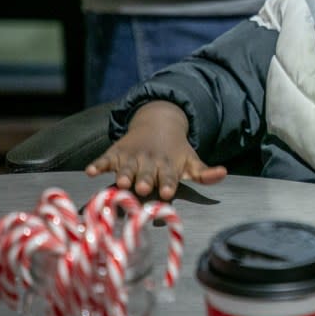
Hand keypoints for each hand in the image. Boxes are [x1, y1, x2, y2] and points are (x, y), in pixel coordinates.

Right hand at [85, 100, 226, 198]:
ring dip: (124, 174)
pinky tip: (91, 171)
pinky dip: (98, 164)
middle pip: (146, 174)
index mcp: (168, 166)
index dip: (168, 184)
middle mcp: (149, 162)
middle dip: (144, 181)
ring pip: (126, 168)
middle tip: (142, 188)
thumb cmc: (176, 151)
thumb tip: (224, 172)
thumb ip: (205, 172)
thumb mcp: (192, 160)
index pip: (169, 177)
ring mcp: (131, 157)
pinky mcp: (115, 153)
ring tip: (122, 182)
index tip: (167, 192)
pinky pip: (104, 159)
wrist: (158, 123)